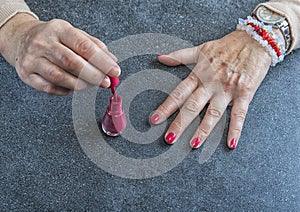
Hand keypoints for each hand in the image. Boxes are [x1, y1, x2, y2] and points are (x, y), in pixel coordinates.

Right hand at [0, 13, 119, 94]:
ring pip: (59, 77)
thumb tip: (112, 61)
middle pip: (72, 62)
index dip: (102, 61)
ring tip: (91, 85)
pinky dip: (65, 90)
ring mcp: (32, 59)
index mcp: (59, 29)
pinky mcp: (27, 74)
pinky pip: (49, 88)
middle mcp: (43, 42)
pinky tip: (73, 87)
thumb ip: (95, 47)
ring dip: (81, 85)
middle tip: (105, 82)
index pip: (84, 46)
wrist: (21, 38)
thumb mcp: (74, 35)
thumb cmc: (54, 38)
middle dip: (93, 75)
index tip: (114, 71)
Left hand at [151, 30, 271, 148]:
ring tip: (193, 144)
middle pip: (192, 106)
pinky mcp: (245, 93)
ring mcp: (228, 89)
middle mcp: (211, 83)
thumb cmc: (227, 45)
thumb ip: (180, 55)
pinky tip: (231, 143)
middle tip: (169, 138)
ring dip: (203, 129)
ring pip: (213, 112)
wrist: (256, 40)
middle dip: (180, 123)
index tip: (155, 119)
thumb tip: (160, 58)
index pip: (179, 93)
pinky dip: (235, 129)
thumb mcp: (201, 49)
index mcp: (199, 74)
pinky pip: (239, 114)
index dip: (166, 107)